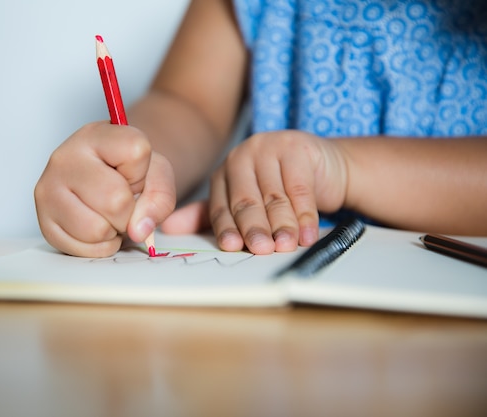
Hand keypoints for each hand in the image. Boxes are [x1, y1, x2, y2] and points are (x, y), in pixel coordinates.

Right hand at [35, 121, 175, 256]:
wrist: (103, 181)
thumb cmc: (128, 173)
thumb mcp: (156, 173)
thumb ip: (160, 198)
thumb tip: (138, 230)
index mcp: (95, 135)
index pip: (135, 151)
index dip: (141, 171)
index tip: (131, 173)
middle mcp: (64, 158)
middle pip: (115, 200)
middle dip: (129, 211)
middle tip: (122, 202)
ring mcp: (48, 191)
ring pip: (95, 229)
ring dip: (113, 231)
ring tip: (108, 215)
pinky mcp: (44, 222)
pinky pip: (82, 248)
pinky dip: (99, 246)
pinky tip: (97, 227)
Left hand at [162, 130, 347, 253]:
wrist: (324, 166)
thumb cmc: (282, 188)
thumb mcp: (245, 202)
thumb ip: (211, 216)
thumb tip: (169, 228)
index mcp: (224, 172)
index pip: (221, 205)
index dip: (227, 228)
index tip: (234, 248)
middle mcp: (242, 156)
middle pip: (246, 200)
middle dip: (254, 228)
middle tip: (262, 250)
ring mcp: (269, 147)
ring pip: (274, 196)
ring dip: (282, 225)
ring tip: (287, 245)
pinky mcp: (296, 147)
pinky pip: (299, 188)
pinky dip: (305, 214)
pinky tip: (308, 233)